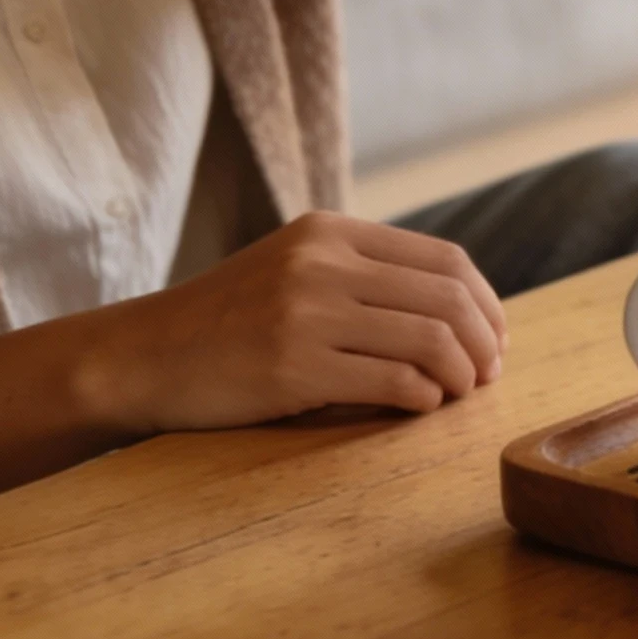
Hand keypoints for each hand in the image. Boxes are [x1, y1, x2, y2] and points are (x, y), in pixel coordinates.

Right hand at [79, 212, 507, 431]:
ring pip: (431, 338)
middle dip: (485, 342)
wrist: (142, 355)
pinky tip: (420, 406)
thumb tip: (464, 311)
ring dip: (462, 374)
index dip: (487, 304)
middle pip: (449, 298)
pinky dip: (424, 397)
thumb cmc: (228, 322)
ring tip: (458, 393)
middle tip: (488, 374)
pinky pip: (395, 380)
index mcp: (332, 232)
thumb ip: (364, 275)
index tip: (495, 340)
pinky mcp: (294, 365)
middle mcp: (323, 262)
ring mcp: (308, 311)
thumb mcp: (295, 269)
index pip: (446, 261)